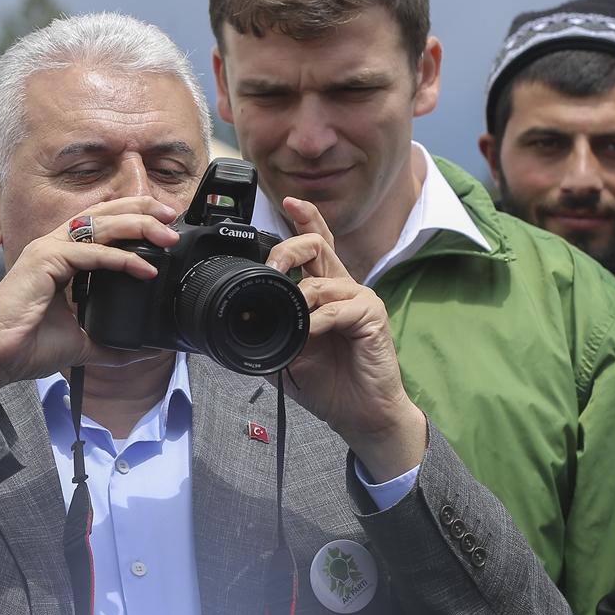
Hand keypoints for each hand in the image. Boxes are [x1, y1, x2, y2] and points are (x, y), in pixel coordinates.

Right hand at [0, 196, 179, 396]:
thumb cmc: (25, 346)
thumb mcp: (81, 343)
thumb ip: (110, 343)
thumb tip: (141, 352)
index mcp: (61, 256)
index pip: (102, 225)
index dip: (134, 219)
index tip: (165, 228)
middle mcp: (53, 245)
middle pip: (103, 213)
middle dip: (141, 212)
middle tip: (172, 219)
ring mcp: (46, 250)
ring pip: (99, 225)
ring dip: (136, 227)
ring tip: (166, 237)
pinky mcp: (43, 261)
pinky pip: (89, 252)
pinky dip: (120, 258)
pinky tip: (144, 268)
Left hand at [266, 198, 426, 479]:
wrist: (358, 413)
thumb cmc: (327, 381)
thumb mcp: (289, 351)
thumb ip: (273, 328)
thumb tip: (241, 316)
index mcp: (324, 290)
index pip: (315, 244)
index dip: (304, 218)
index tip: (287, 201)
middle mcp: (342, 287)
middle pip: (318, 245)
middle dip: (290, 248)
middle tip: (273, 266)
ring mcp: (360, 299)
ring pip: (323, 280)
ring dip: (300, 301)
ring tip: (292, 323)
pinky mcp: (372, 316)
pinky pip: (338, 308)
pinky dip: (319, 322)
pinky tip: (311, 335)